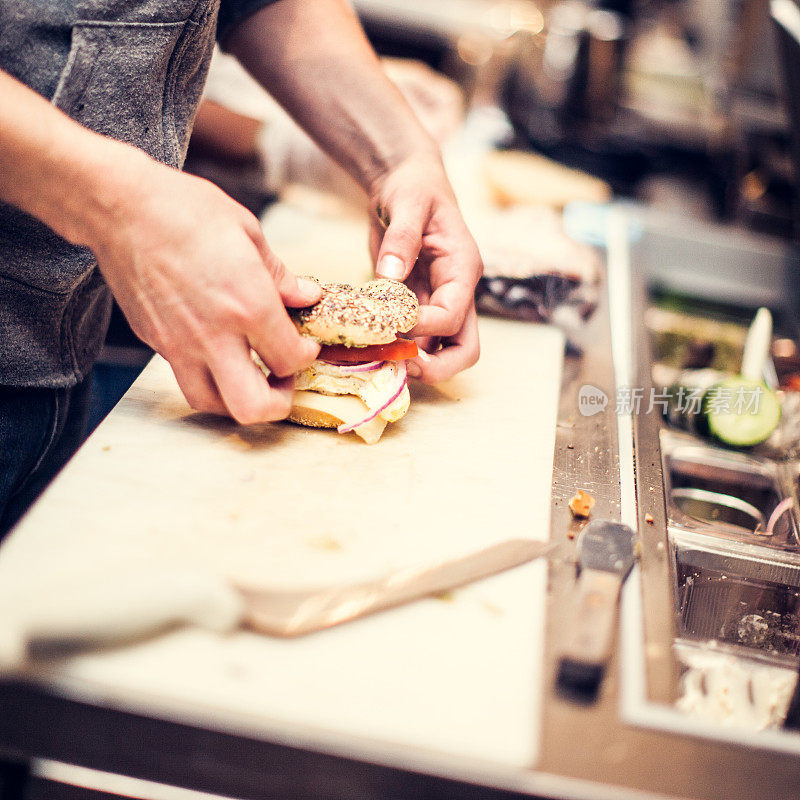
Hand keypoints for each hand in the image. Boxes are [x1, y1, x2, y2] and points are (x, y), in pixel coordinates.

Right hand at [90, 151, 320, 423]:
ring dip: (238, 400)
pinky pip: (185, 378)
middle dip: (278, 403)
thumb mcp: (247, 231)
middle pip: (253, 406)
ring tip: (251, 378)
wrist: (119, 207)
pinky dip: (209, 378)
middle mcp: (215, 334)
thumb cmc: (185, 210)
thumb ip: (280, 275)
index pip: (290, 360)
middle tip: (284, 382)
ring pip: (213, 404)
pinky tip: (219, 355)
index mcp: (248, 305)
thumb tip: (306, 296)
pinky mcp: (156, 342)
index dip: (305, 357)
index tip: (305, 345)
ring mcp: (180, 344)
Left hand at [370, 154, 481, 382]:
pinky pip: (416, 340)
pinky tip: (371, 346)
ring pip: (443, 351)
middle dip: (436, 366)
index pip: (453, 315)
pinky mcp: (419, 306)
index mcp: (462, 268)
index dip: (424, 328)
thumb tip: (390, 275)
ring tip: (380, 359)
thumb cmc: (413, 186)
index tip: (392, 326)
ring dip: (416, 363)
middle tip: (400, 365)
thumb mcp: (408, 202)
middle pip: (465, 349)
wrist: (405, 182)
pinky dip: (398, 349)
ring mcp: (439, 302)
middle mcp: (457, 292)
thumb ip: (401, 238)